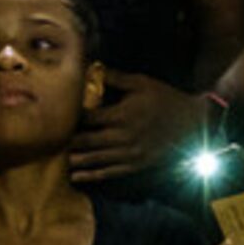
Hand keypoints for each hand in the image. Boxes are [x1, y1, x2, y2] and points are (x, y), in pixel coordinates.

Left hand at [67, 69, 201, 181]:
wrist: (195, 123)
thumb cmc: (166, 99)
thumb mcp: (141, 83)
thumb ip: (114, 77)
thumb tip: (90, 67)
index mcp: (121, 115)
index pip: (87, 119)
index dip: (70, 118)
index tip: (54, 116)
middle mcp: (123, 137)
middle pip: (88, 141)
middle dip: (69, 142)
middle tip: (48, 143)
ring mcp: (131, 153)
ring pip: (98, 159)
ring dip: (78, 161)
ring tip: (58, 162)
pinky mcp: (138, 164)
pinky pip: (112, 171)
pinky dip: (94, 175)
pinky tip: (79, 177)